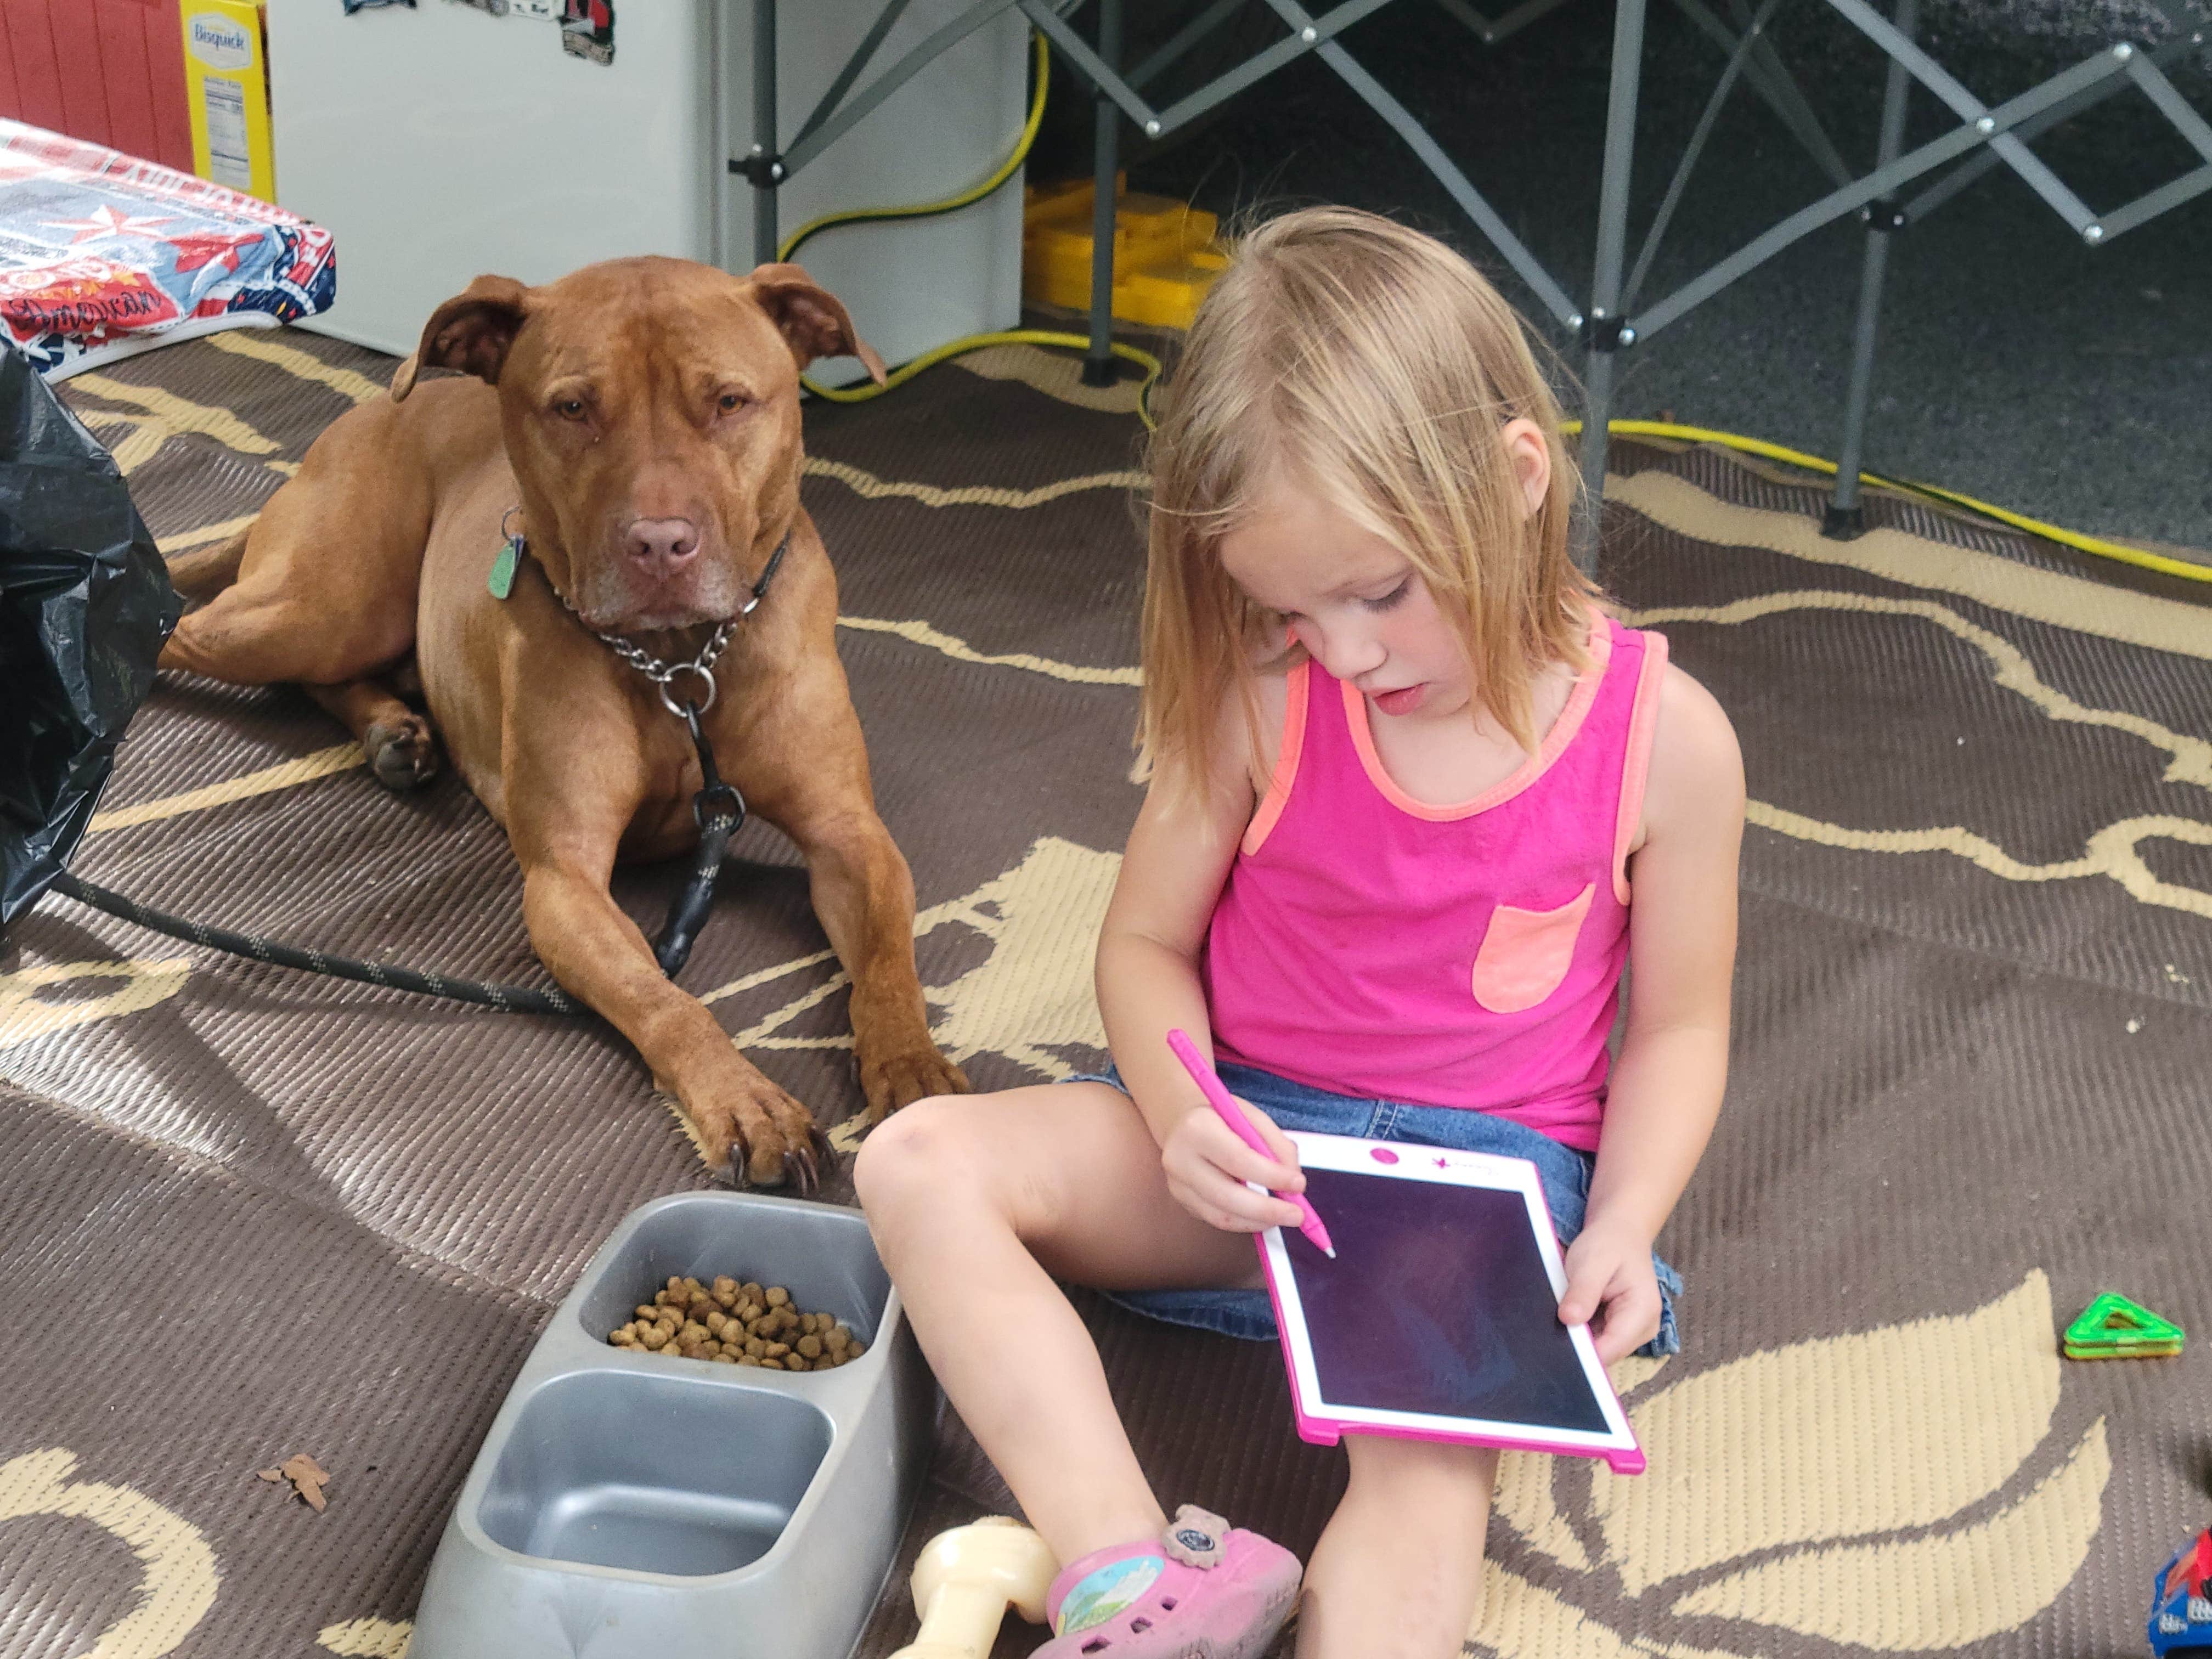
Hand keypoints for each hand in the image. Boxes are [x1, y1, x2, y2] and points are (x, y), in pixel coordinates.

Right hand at [1160, 1096, 1308, 1234]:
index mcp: (1197, 1128)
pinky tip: (1262, 1216)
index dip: (1270, 1176)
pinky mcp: (1182, 1201)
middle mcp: (1180, 1159)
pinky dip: (1245, 1222)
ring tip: (1283, 1217)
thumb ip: (1276, 1144)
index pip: (1237, 1158)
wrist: (1181, 1122)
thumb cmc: (1220, 1118)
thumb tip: (1293, 1178)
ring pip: (1221, 1215)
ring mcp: (1177, 1184)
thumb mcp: (1251, 1116)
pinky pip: (1217, 1219)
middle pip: (1226, 1195)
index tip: (1298, 1184)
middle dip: (1267, 1210)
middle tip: (1297, 1214)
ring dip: (1258, 1221)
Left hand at [1558, 1222, 1661, 1364]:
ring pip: (1601, 1350)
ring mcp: (1633, 1331)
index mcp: (1643, 1311)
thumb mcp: (1591, 1261)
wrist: (1619, 1233)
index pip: (1612, 1348)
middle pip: (1607, 1354)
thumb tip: (1569, 1320)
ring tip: (1562, 1318)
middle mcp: (1644, 1328)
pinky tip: (1570, 1318)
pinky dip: (1582, 1333)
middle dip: (1580, 1346)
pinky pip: (1598, 1341)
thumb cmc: (1608, 1244)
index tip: (1555, 1349)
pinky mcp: (1621, 1330)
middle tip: (1551, 1329)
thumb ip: (1582, 1291)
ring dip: (1580, 1339)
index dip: (1584, 1354)